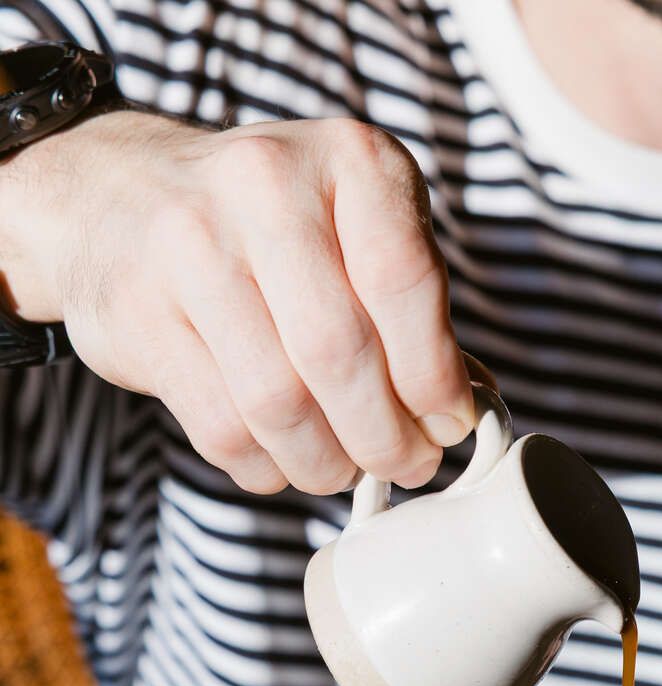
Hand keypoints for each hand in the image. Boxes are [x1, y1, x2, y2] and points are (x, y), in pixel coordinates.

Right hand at [0, 110, 473, 493]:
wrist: (118, 195)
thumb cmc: (270, 227)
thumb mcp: (356, 225)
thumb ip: (408, 304)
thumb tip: (461, 410)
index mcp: (346, 158)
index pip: (403, 280)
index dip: (434, 376)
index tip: (448, 426)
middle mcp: (263, 185)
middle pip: (339, 352)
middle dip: (384, 436)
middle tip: (403, 465)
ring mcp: (190, 246)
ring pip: (278, 402)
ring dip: (325, 462)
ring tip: (343, 467)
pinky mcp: (140, 314)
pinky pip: (222, 427)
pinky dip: (266, 467)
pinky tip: (283, 459)